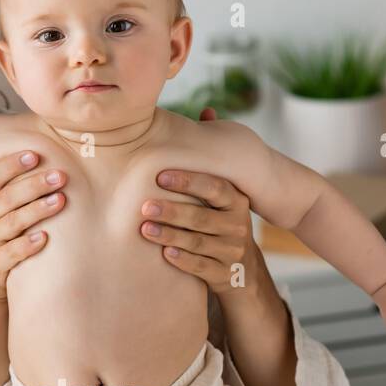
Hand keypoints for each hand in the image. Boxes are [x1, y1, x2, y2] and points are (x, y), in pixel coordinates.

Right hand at [0, 149, 65, 301]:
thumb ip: (10, 183)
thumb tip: (42, 151)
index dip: (12, 164)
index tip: (35, 154)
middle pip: (7, 197)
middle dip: (35, 184)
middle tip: (60, 176)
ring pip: (12, 223)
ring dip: (37, 210)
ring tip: (60, 201)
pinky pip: (11, 253)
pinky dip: (27, 245)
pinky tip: (44, 238)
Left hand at [139, 109, 257, 293]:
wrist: (241, 271)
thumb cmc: (220, 221)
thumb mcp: (223, 191)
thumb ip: (213, 155)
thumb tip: (207, 111)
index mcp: (236, 200)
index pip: (214, 187)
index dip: (189, 180)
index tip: (160, 175)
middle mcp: (238, 225)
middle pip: (203, 216)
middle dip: (173, 210)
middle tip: (144, 204)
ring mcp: (232, 251)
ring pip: (198, 243)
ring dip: (170, 235)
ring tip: (144, 228)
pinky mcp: (223, 274)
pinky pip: (201, 267)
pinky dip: (183, 261)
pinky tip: (164, 254)